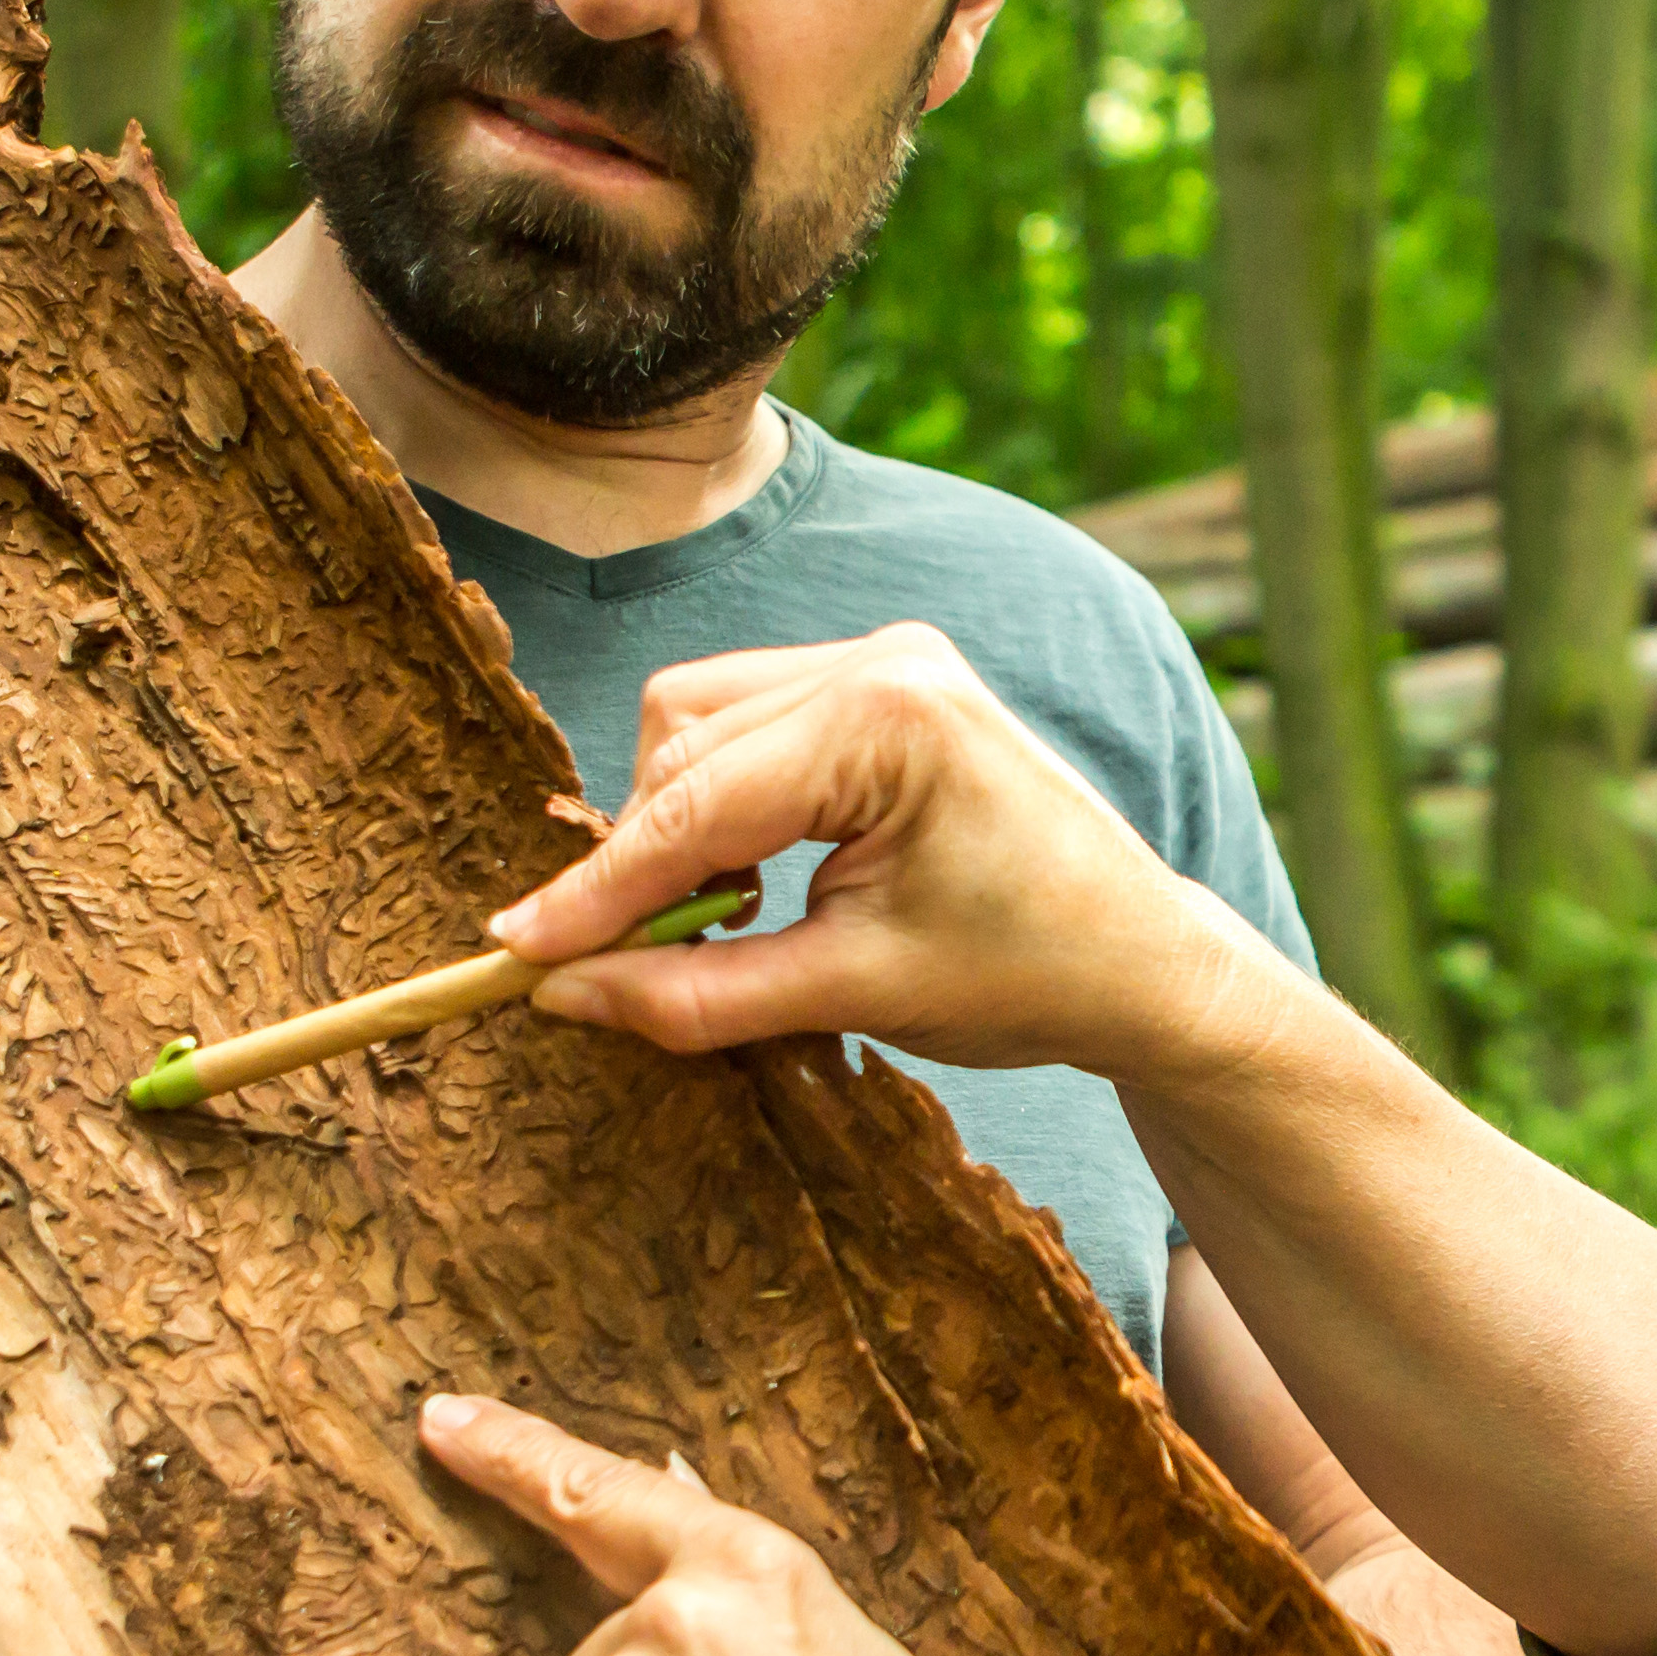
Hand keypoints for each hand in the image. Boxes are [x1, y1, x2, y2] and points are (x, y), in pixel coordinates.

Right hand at [500, 626, 1317, 1085]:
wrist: (1143, 963)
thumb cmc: (1029, 976)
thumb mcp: (853, 995)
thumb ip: (696, 992)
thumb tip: (560, 990)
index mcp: (889, 718)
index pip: (698, 800)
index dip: (599, 886)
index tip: (514, 946)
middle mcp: (883, 660)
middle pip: (683, 740)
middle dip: (644, 856)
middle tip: (627, 962)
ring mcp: (885, 660)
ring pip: (700, 722)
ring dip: (681, 823)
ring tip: (725, 921)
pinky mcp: (882, 684)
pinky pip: (748, 724)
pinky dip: (724, 802)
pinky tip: (759, 881)